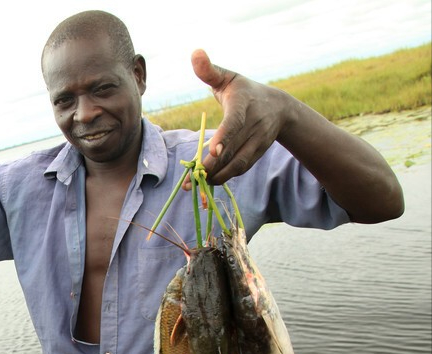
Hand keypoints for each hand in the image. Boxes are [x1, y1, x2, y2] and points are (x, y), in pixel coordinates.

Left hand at [190, 49, 290, 184]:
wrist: (280, 107)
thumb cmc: (245, 90)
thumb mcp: (228, 77)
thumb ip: (209, 70)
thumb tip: (195, 53)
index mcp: (244, 104)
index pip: (235, 122)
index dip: (225, 137)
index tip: (212, 151)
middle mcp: (254, 125)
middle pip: (231, 149)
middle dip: (210, 166)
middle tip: (190, 178)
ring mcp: (257, 142)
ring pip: (236, 164)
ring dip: (215, 176)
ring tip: (194, 184)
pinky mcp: (257, 154)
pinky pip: (240, 169)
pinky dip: (224, 177)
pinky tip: (207, 182)